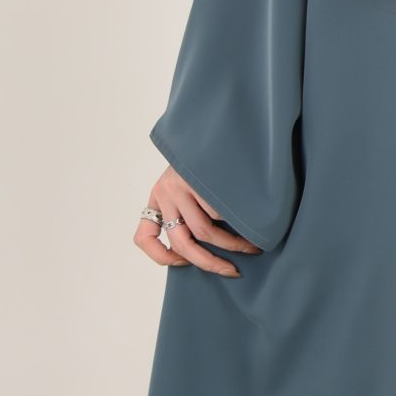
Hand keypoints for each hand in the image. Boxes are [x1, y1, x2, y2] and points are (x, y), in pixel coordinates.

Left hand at [134, 165, 261, 276]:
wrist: (214, 125)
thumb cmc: (207, 161)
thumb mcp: (187, 185)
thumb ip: (188, 210)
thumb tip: (205, 251)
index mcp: (157, 198)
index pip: (143, 237)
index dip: (161, 257)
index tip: (183, 262)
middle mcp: (164, 193)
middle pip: (182, 243)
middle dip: (210, 264)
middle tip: (231, 271)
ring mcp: (181, 186)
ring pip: (205, 231)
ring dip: (233, 245)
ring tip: (252, 247)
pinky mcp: (199, 180)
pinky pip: (219, 212)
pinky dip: (237, 219)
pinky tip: (251, 217)